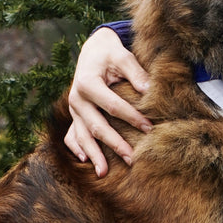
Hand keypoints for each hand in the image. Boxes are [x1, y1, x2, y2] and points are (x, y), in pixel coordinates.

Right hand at [65, 27, 152, 175]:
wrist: (93, 50)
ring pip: (82, 136)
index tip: (150, 129)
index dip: (132, 118)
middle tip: (133, 159)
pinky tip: (85, 161)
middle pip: (97, 126)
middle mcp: (76, 99)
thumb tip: (150, 90)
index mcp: (87, 83)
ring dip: (94, 155)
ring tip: (104, 173)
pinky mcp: (74, 115)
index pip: (112, 106)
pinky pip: (71, 135)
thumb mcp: (122, 55)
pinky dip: (76, 148)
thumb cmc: (110, 53)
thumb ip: (135, 72)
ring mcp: (73, 110)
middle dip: (115, 144)